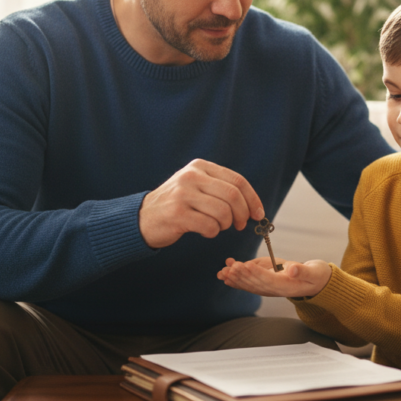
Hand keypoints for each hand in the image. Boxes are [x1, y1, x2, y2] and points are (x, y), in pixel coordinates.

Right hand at [139, 159, 264, 248]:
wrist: (142, 218)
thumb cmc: (176, 205)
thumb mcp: (196, 186)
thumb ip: (220, 188)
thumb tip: (252, 205)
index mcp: (199, 167)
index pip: (237, 181)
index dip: (252, 199)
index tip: (258, 213)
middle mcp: (191, 177)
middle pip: (232, 196)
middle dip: (242, 214)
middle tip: (239, 225)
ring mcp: (183, 195)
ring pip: (223, 212)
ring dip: (225, 225)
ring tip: (217, 227)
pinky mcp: (177, 214)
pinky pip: (209, 226)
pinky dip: (213, 233)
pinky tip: (205, 231)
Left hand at [217, 257, 331, 297]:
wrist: (316, 283)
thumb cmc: (315, 275)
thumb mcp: (314, 272)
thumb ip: (303, 271)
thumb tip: (292, 270)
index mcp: (286, 286)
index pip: (269, 280)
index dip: (256, 274)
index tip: (246, 265)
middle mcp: (275, 290)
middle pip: (256, 284)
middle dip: (243, 275)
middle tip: (231, 267)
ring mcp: (269, 288)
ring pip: (249, 285)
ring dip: (236, 278)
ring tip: (224, 271)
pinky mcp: (265, 284)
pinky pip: (249, 283)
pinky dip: (237, 278)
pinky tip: (226, 272)